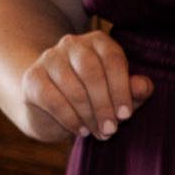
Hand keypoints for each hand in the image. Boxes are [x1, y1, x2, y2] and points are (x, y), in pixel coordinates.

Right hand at [15, 26, 149, 142]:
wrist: (54, 108)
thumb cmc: (96, 97)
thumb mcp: (120, 95)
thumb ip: (135, 90)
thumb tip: (142, 86)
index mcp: (98, 42)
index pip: (112, 58)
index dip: (121, 88)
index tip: (125, 115)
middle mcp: (72, 43)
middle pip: (90, 71)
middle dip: (103, 104)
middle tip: (111, 129)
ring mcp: (49, 58)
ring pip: (72, 87)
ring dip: (88, 115)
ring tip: (98, 132)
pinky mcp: (32, 77)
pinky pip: (52, 99)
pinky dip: (69, 118)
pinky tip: (80, 130)